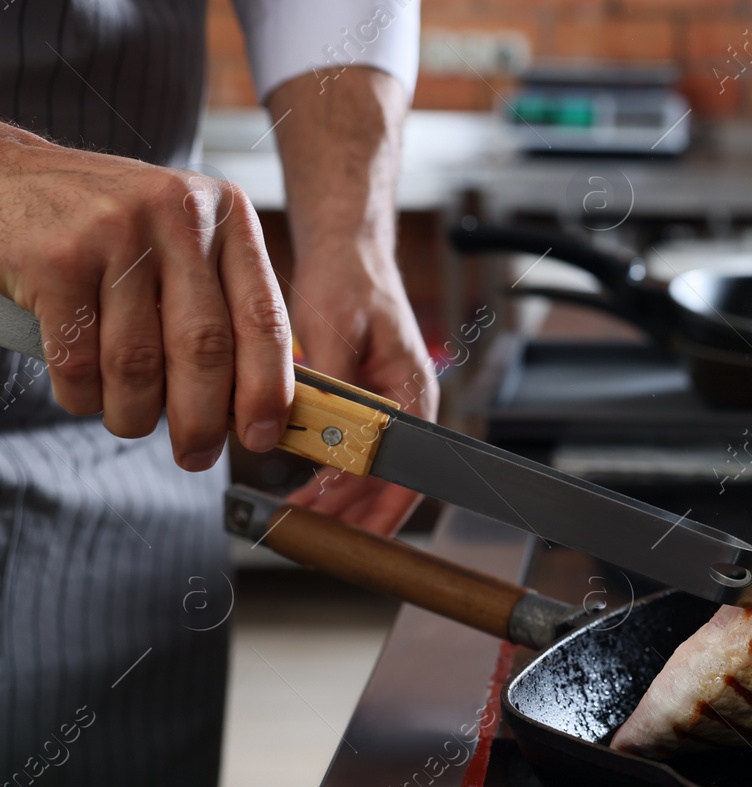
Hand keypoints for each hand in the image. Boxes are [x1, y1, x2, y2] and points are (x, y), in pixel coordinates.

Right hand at [0, 122, 292, 467]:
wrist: (9, 182)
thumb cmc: (110, 229)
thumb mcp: (182, 242)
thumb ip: (222, 302)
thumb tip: (258, 401)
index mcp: (226, 215)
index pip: (264, 316)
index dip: (267, 388)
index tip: (262, 435)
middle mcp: (178, 216)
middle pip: (204, 348)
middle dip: (202, 419)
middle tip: (196, 455)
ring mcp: (115, 233)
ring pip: (137, 363)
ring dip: (135, 413)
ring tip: (130, 421)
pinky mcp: (55, 260)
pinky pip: (78, 361)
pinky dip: (83, 396)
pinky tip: (84, 393)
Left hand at [283, 251, 436, 534]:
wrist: (346, 252)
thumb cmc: (350, 282)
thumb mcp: (336, 333)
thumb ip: (335, 390)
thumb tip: (327, 440)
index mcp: (413, 392)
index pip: (406, 466)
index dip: (378, 504)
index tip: (345, 523)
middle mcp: (405, 406)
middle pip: (390, 480)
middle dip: (355, 515)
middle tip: (314, 534)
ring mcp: (385, 408)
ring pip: (370, 472)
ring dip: (340, 501)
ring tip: (303, 519)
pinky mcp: (362, 404)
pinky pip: (353, 451)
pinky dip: (330, 475)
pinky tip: (305, 489)